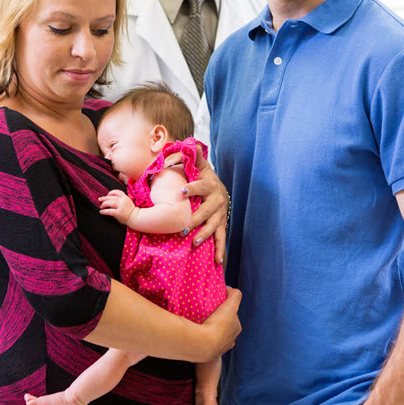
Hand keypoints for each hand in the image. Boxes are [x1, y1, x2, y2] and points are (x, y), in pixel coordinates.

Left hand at [98, 190, 137, 224]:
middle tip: (99, 199)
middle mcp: (122, 201)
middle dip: (104, 198)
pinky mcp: (118, 213)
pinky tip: (101, 212)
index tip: (107, 195)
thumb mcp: (127, 202)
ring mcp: (121, 207)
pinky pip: (109, 211)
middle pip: (111, 197)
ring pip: (109, 203)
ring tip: (101, 206)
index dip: (110, 192)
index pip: (116, 191)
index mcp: (125, 197)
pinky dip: (104, 211)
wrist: (136, 217)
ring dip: (104, 204)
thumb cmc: (130, 210)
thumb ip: (120, 199)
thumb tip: (109, 199)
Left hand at [184, 147, 228, 263]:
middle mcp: (217, 200)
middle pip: (207, 211)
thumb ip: (194, 156)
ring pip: (214, 226)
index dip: (192, 188)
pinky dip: (219, 250)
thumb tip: (190, 143)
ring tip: (194, 242)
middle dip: (196, 219)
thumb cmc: (204, 178)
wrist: (219, 190)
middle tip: (183, 226)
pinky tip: (217, 262)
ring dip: (205, 235)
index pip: (201, 186)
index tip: (181, 190)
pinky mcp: (222, 225)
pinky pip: (221, 238)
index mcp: (210, 185)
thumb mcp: (201, 166)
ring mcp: (221, 214)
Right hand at [197, 287, 241, 361]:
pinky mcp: (205, 354)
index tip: (216, 303)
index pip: (232, 315)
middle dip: (217, 319)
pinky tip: (195, 333)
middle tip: (207, 312)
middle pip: (223, 325)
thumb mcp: (231, 305)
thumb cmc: (218, 324)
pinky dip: (201, 338)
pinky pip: (203, 343)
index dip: (225, 307)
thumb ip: (234, 295)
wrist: (203, 345)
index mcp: (236, 328)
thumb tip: (229, 289)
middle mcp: (229, 340)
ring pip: (213, 335)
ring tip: (199, 322)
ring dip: (208, 329)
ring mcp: (217, 349)